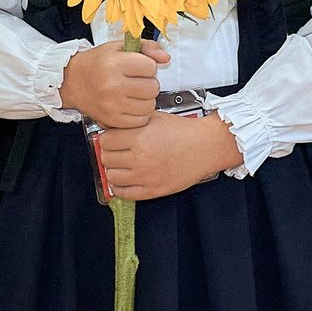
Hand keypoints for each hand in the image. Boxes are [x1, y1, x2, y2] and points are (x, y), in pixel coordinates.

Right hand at [60, 38, 166, 127]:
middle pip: (153, 87)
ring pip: (149, 105)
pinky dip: (140, 114)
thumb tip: (165, 57)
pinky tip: (131, 105)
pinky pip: (141, 120)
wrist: (73, 81)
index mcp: (114, 63)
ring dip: (146, 99)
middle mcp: (112, 85)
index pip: (151, 67)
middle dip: (148, 83)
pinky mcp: (112, 120)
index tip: (138, 67)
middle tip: (136, 81)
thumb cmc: (97, 63)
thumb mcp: (119, 47)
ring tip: (133, 93)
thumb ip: (146, 47)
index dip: (147, 66)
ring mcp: (112, 105)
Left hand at [95, 110, 241, 199]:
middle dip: (109, 154)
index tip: (112, 140)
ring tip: (120, 166)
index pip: (105, 140)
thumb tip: (110, 126)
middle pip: (106, 158)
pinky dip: (119, 188)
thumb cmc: (184, 132)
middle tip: (116, 152)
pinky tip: (125, 179)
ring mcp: (146, 176)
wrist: (206, 146)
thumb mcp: (155, 117)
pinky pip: (124, 193)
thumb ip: (132, 121)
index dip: (107, 138)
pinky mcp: (153, 190)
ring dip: (113, 170)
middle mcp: (140, 157)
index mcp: (139, 137)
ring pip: (111, 176)